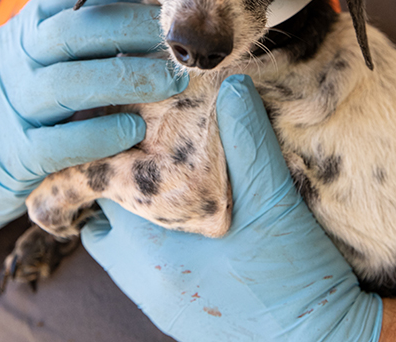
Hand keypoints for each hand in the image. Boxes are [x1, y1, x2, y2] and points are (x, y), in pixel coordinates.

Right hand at [0, 0, 187, 245]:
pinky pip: (59, 143)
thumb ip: (79, 41)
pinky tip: (134, 130)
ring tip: (171, 83)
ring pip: (66, 85)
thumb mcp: (37, 62)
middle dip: (131, 32)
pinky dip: (101, 134)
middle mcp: (10, 62)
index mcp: (19, 32)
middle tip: (176, 45)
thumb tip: (149, 14)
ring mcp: (9, 108)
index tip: (152, 9)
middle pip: (70, 34)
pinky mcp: (14, 156)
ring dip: (127, 79)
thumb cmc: (25, 107)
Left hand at [82, 75, 382, 341]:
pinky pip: (140, 264)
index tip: (135, 121)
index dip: (115, 147)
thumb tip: (229, 84)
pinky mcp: (173, 311)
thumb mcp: (274, 201)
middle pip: (101, 212)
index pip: (100, 183)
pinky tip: (187, 220)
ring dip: (134, 209)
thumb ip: (247, 141)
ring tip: (166, 178)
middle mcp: (140, 276)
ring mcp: (155, 297)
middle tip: (148, 144)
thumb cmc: (294, 278)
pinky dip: (150, 237)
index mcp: (151, 246)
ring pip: (116, 240)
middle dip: (120, 176)